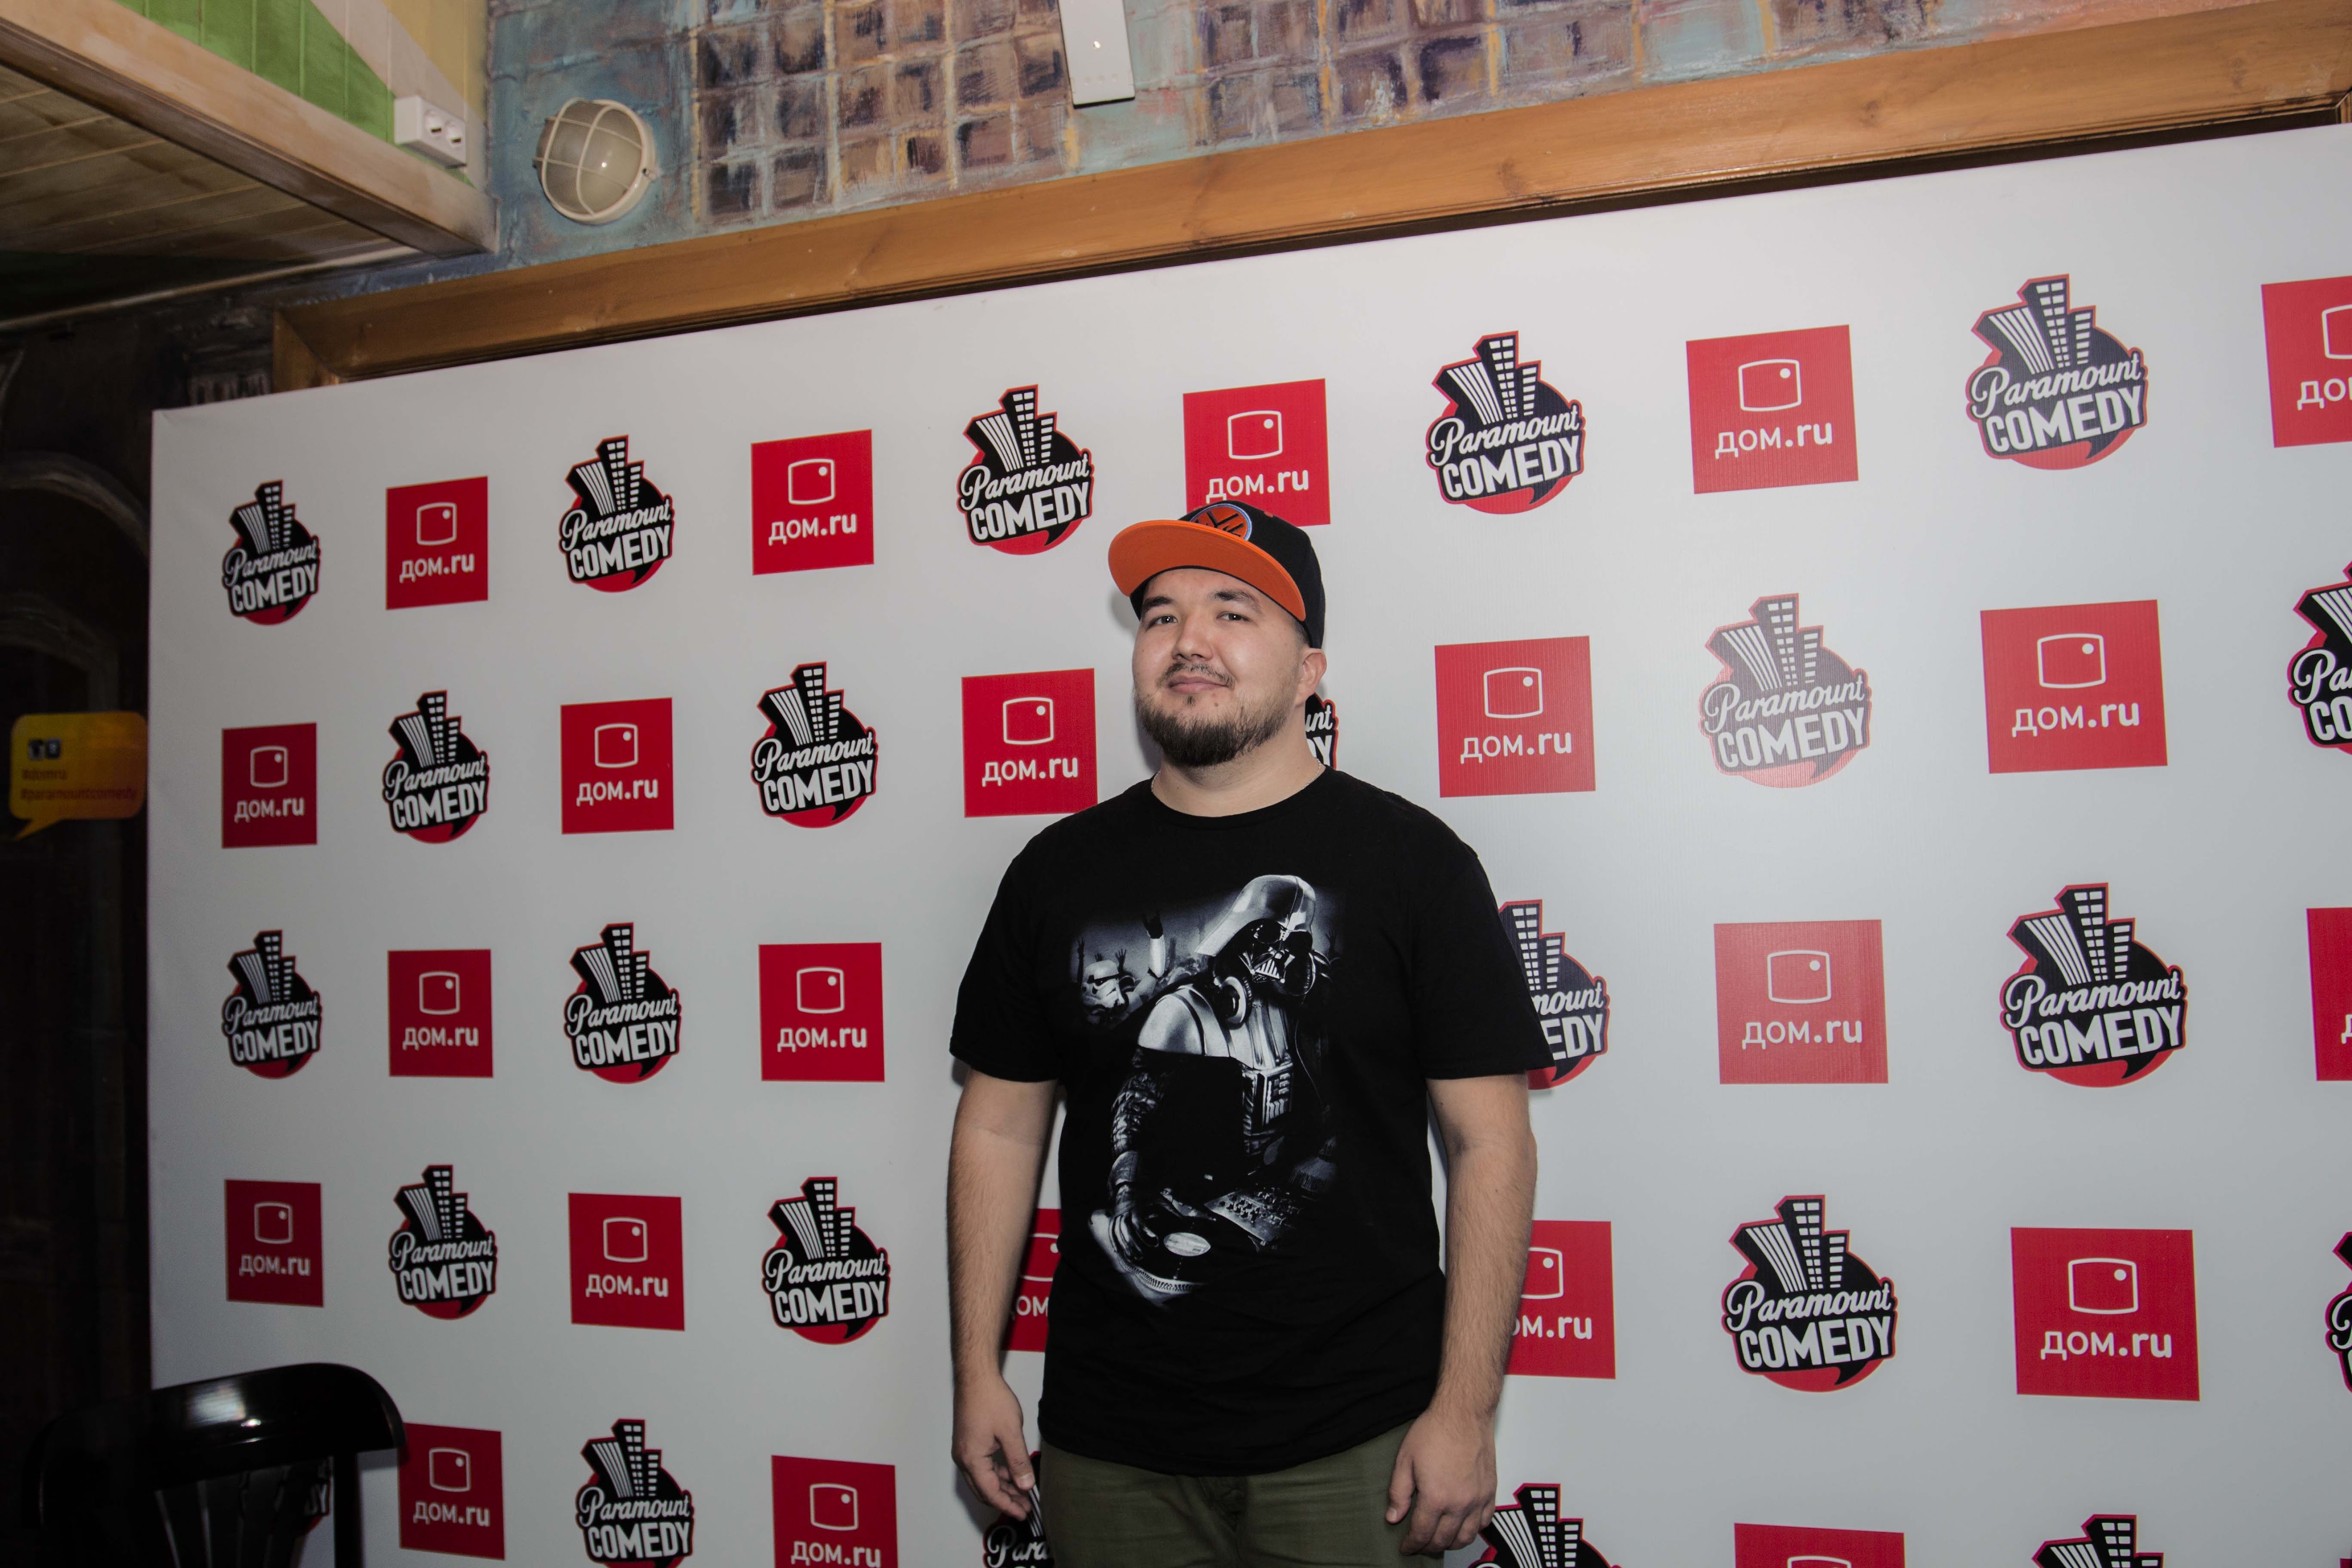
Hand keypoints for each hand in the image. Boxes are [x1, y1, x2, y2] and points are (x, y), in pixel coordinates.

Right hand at [951, 1375, 1034, 1518]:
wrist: (976, 1377)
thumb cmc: (989, 1399)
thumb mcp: (1011, 1432)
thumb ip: (1018, 1462)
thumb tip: (1026, 1485)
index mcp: (971, 1459)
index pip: (991, 1493)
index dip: (1008, 1506)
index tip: (1023, 1513)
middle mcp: (963, 1459)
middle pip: (984, 1490)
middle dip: (1005, 1500)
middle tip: (1025, 1506)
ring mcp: (964, 1451)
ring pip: (983, 1479)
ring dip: (1002, 1487)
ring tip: (1023, 1491)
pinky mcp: (968, 1443)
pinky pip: (982, 1466)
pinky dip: (997, 1473)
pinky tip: (1012, 1473)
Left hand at [1385, 1403, 1494, 1555]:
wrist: (1464, 1413)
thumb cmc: (1435, 1431)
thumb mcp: (1405, 1459)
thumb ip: (1398, 1492)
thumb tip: (1393, 1517)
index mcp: (1436, 1497)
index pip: (1422, 1533)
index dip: (1411, 1544)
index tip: (1405, 1547)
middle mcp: (1460, 1503)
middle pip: (1443, 1539)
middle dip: (1428, 1546)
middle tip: (1419, 1545)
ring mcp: (1478, 1499)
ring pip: (1466, 1537)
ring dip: (1451, 1544)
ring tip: (1439, 1540)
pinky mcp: (1490, 1492)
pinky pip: (1484, 1522)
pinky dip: (1472, 1531)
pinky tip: (1462, 1527)